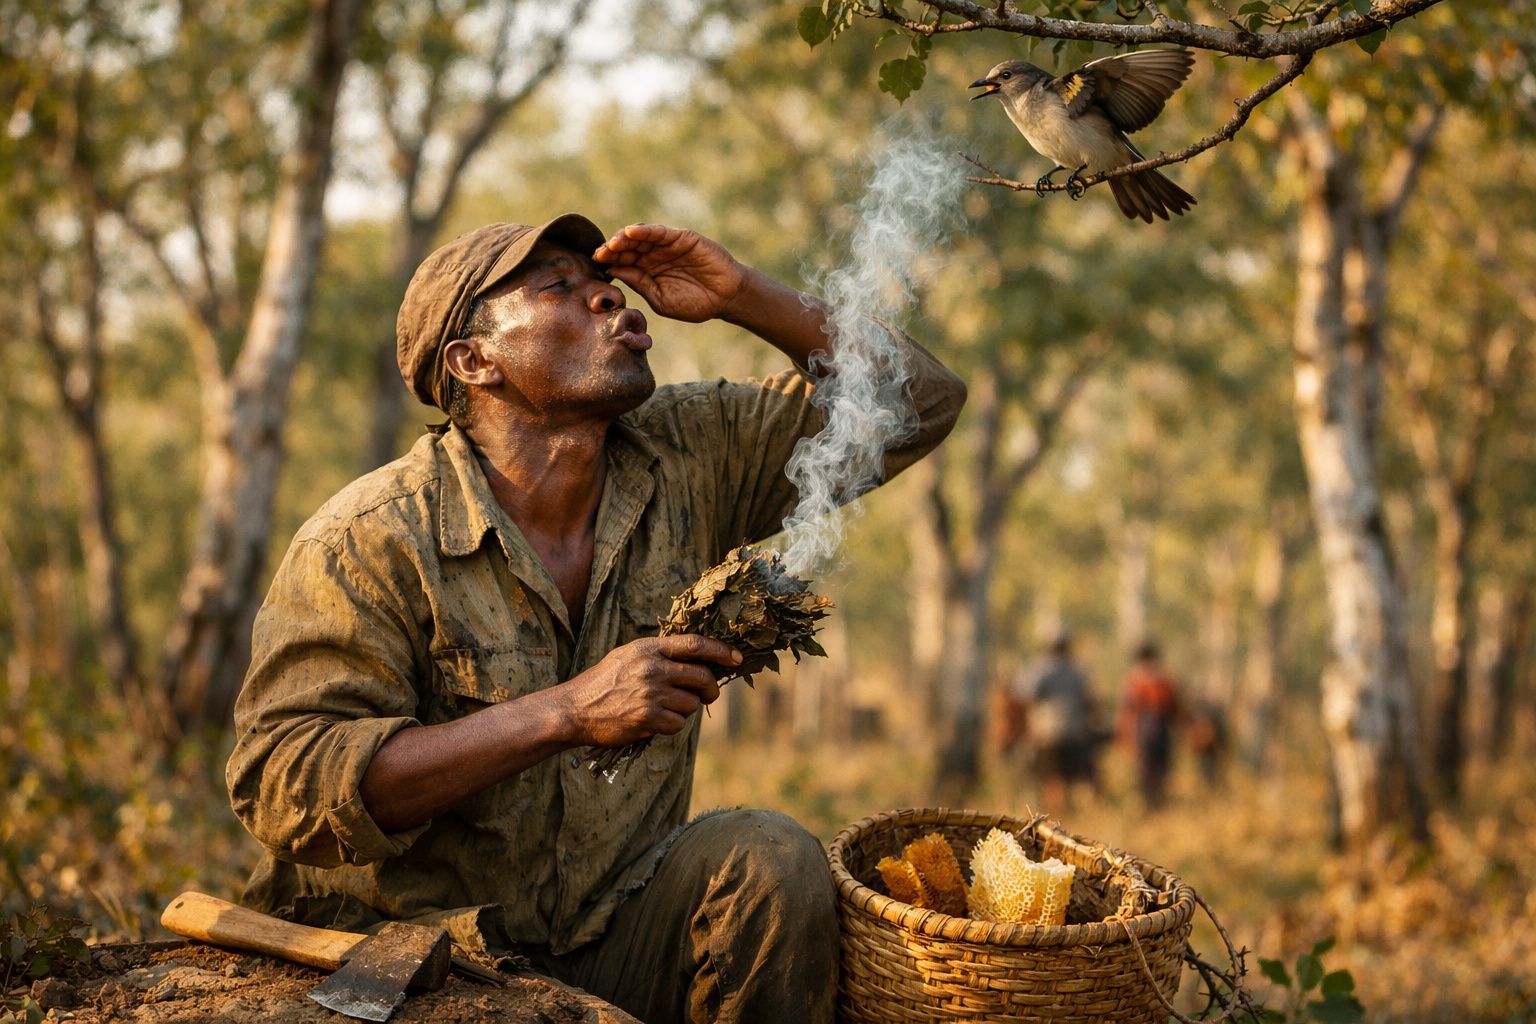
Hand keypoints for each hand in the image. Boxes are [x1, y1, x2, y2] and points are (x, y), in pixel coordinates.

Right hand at [558, 634, 740, 748]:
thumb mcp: (628, 655)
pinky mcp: (647, 717)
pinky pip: (678, 723)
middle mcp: (652, 668)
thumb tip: (696, 659)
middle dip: (712, 689)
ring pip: (691, 703)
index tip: (737, 658)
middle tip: (709, 695)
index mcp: (649, 648)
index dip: (721, 651)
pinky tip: (653, 722)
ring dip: (684, 709)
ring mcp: (651, 693)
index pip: (696, 645)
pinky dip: (671, 725)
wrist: (574, 709)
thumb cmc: (603, 682)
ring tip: (662, 708)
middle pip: (702, 676)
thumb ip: (659, 654)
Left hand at [593, 224, 745, 323]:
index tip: (595, 264)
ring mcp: (667, 245)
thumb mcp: (660, 299)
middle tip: (600, 254)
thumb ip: (639, 284)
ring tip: (612, 244)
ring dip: (624, 239)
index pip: (622, 262)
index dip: (608, 261)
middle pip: (627, 248)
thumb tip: (614, 271)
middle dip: (612, 250)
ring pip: (640, 238)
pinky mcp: (681, 238)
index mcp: (646, 271)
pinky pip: (660, 232)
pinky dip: (645, 231)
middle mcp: (653, 255)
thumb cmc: (694, 303)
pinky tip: (631, 233)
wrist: (725, 299)